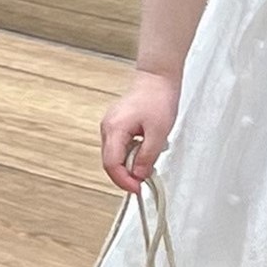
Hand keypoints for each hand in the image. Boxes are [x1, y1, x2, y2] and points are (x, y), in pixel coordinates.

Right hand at [100, 69, 180, 192]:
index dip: (123, 180)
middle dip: (126, 175)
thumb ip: (147, 156)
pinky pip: (120, 147)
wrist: (158, 78)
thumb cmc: (158, 98)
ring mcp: (110, 126)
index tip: (138, 188)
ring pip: (115, 155)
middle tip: (144, 181)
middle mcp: (108, 128)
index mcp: (114, 129)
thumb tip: (138, 175)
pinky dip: (131, 155)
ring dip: (129, 165)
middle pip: (110, 162)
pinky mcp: (117, 125)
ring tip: (148, 164)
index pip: (111, 164)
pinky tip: (145, 152)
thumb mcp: (158, 132)